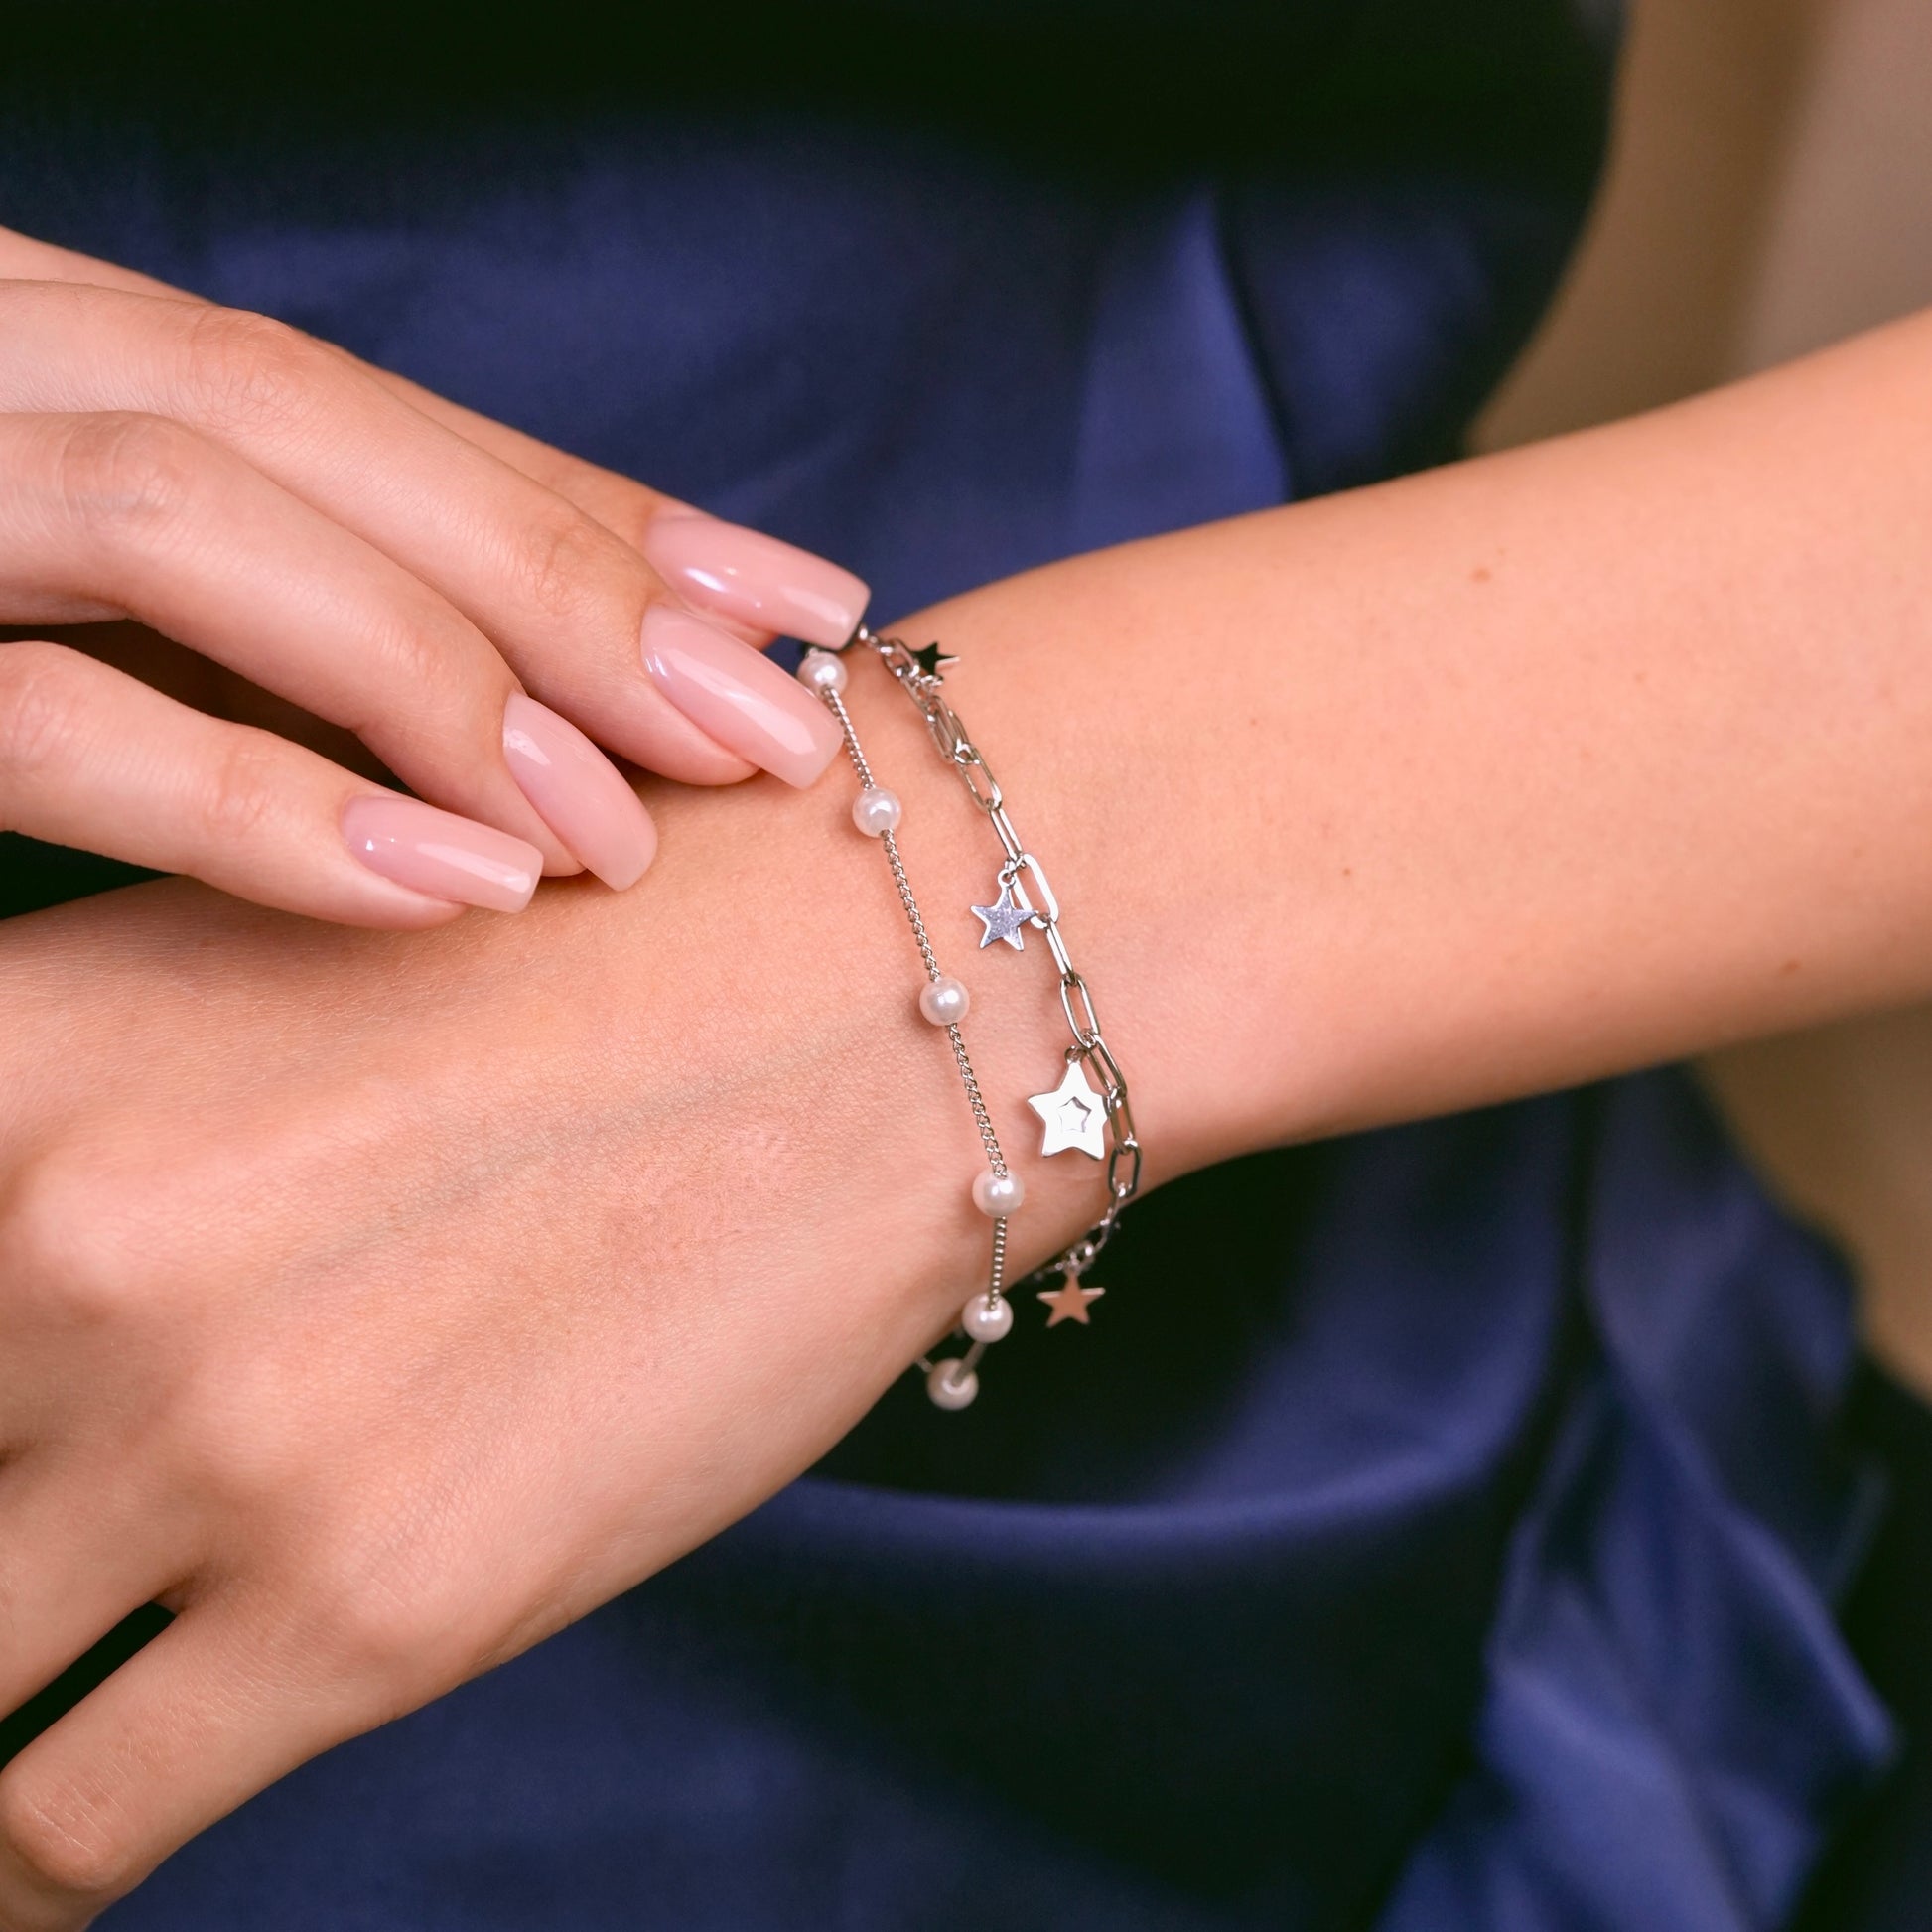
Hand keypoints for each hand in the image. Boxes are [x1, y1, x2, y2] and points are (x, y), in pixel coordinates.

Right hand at [0, 228, 864, 923]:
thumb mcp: (104, 628)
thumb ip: (283, 624)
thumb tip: (570, 710)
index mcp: (27, 351)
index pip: (358, 409)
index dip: (590, 505)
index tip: (800, 609)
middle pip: (301, 419)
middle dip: (562, 577)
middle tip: (771, 732)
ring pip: (183, 510)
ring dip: (441, 678)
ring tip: (614, 842)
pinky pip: (35, 710)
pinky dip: (258, 797)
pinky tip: (444, 889)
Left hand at [0, 635, 1159, 1927]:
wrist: (875, 1006)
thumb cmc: (610, 966)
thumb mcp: (278, 984)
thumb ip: (71, 1155)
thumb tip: (16, 1333)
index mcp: (9, 1064)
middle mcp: (59, 1244)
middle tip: (13, 1554)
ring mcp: (211, 1435)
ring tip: (17, 1707)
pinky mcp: (369, 1604)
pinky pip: (63, 1831)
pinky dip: (28, 1869)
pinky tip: (50, 1848)